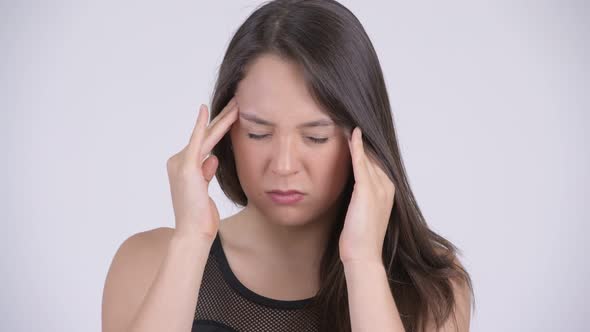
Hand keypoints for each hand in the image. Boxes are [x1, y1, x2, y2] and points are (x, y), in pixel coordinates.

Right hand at [166, 97, 238, 240]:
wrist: (193, 232)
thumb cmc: (201, 216)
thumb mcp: (205, 190)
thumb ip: (206, 171)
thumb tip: (212, 158)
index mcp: (183, 167)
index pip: (204, 142)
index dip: (218, 127)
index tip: (231, 114)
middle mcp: (178, 161)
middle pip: (206, 135)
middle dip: (222, 118)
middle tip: (237, 101)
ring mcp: (181, 162)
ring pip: (207, 136)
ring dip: (223, 119)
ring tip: (237, 104)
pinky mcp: (187, 166)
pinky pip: (197, 140)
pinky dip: (201, 125)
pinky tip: (206, 110)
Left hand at [339, 127, 395, 265]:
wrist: (363, 256)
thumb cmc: (360, 238)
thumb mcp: (362, 212)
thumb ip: (361, 196)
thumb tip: (353, 187)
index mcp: (388, 191)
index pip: (376, 163)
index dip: (367, 147)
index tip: (356, 132)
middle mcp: (387, 187)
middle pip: (374, 156)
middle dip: (364, 140)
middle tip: (351, 120)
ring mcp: (379, 188)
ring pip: (368, 157)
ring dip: (359, 140)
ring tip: (349, 122)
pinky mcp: (367, 191)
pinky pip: (362, 163)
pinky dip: (358, 147)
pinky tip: (353, 135)